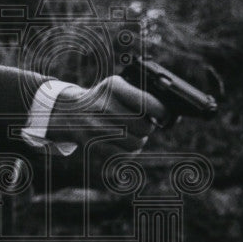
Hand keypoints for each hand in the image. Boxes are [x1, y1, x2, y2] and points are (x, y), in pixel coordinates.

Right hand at [47, 76, 169, 152]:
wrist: (70, 112)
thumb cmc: (104, 99)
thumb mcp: (118, 88)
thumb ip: (143, 96)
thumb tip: (172, 117)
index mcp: (112, 86)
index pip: (148, 103)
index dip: (163, 113)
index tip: (165, 116)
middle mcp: (103, 106)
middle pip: (144, 126)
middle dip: (148, 127)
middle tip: (142, 124)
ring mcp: (95, 127)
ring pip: (137, 143)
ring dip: (139, 140)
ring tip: (131, 133)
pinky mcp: (92, 145)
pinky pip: (124, 155)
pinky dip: (129, 151)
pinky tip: (123, 143)